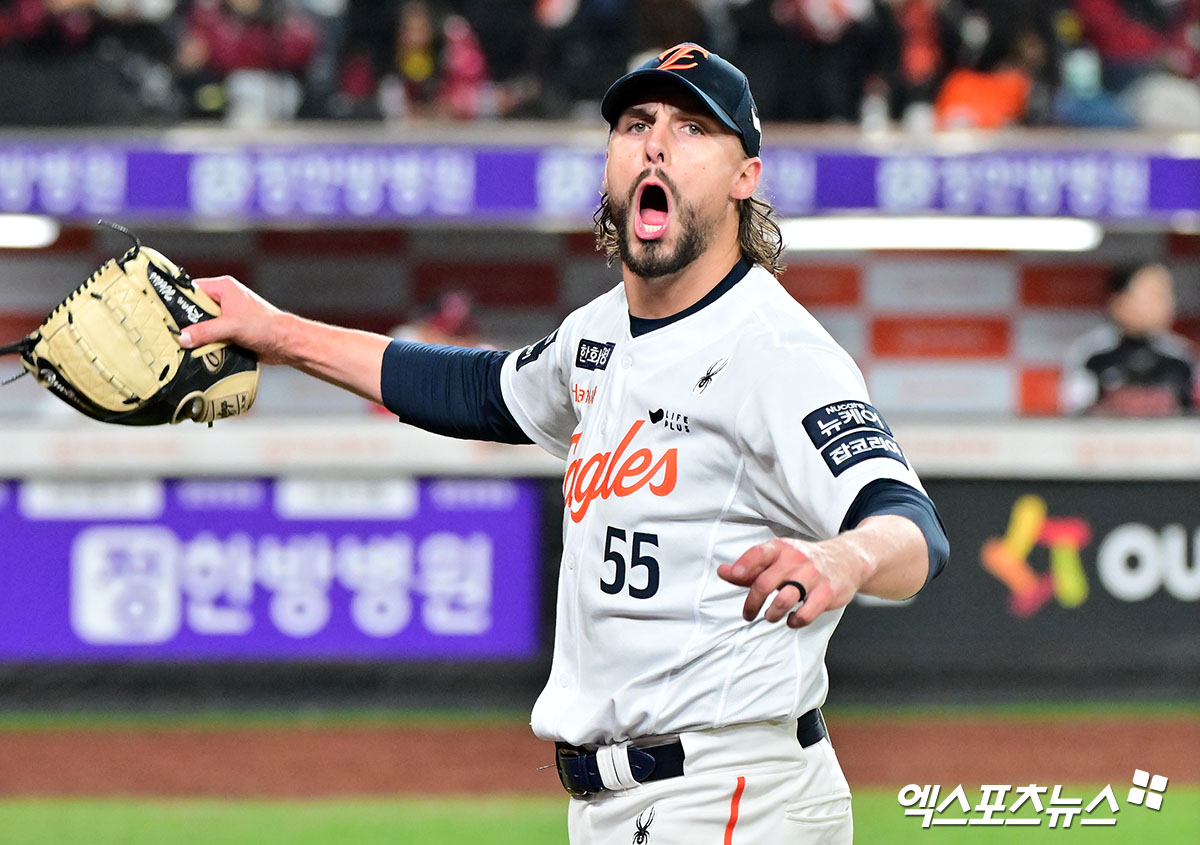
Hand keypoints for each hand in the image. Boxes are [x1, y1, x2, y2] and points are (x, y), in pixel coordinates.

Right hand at [178, 276, 290, 365]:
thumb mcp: (231, 326)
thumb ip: (206, 331)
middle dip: (186, 322)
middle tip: (170, 332)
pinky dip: (205, 343)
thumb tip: (183, 337)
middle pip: (195, 309)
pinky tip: (196, 351)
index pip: (192, 289)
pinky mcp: (230, 331)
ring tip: (181, 344)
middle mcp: (224, 300)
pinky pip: (211, 336)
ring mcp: (227, 316)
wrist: (286, 343)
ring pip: (202, 324)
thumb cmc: (266, 326)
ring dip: (196, 335)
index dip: (178, 300)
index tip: (162, 312)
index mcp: (224, 288)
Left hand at [716, 537, 867, 627]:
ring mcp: (813, 576)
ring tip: (771, 616)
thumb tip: (723, 572)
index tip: (734, 576)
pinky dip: (795, 621)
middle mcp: (796, 560)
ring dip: (772, 613)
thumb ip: (750, 568)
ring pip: (784, 599)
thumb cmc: (805, 561)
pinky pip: (806, 613)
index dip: (743, 565)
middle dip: (752, 603)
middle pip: (765, 583)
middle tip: (748, 614)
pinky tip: (792, 619)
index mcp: (781, 549)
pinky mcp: (827, 593)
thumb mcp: (778, 558)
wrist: (847, 560)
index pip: (758, 554)